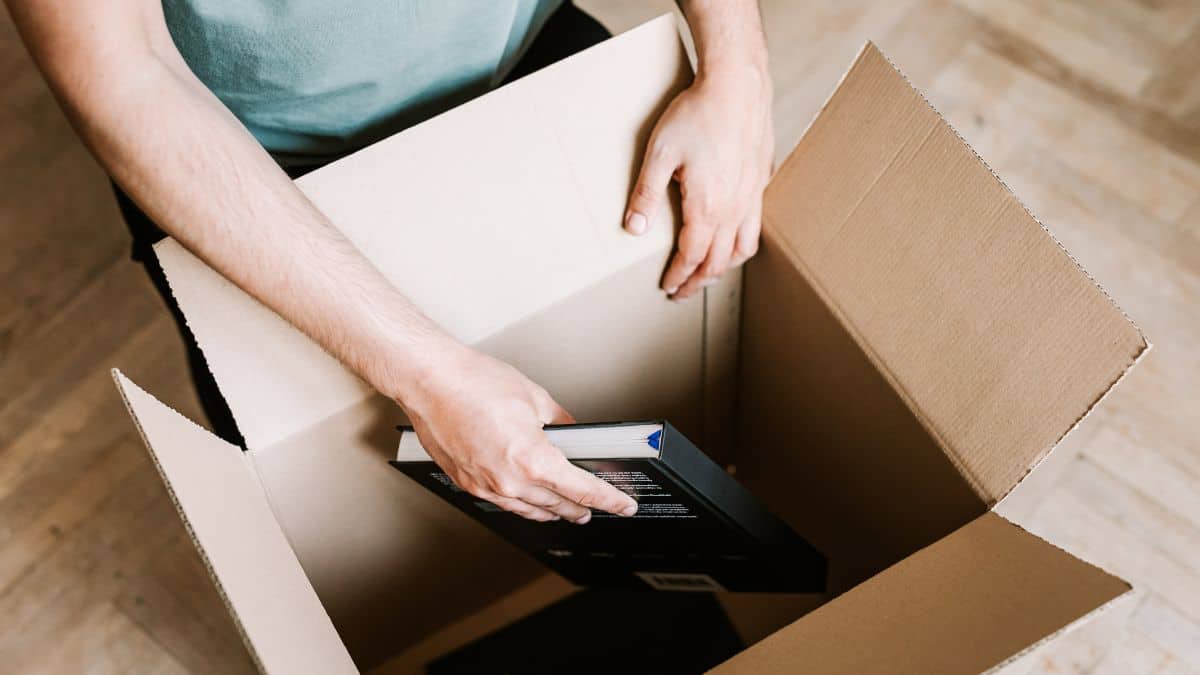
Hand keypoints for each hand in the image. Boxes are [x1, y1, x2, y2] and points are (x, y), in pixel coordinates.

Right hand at [397, 341, 638, 522]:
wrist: (429, 381)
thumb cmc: (473, 383)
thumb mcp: (535, 398)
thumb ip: (561, 422)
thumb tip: (572, 432)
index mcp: (532, 460)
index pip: (583, 490)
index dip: (609, 500)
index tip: (623, 506)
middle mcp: (509, 481)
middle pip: (558, 506)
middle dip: (582, 509)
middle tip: (598, 509)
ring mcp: (486, 486)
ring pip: (530, 510)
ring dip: (553, 512)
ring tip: (567, 511)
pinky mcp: (468, 483)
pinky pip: (504, 503)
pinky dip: (524, 504)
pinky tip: (528, 500)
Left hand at [624, 64, 773, 299]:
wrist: (737, 88)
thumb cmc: (697, 115)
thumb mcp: (660, 154)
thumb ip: (646, 195)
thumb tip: (634, 229)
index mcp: (708, 208)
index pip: (692, 256)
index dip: (679, 276)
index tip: (668, 287)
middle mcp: (734, 209)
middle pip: (718, 261)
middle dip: (699, 281)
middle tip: (683, 292)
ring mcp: (752, 197)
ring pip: (742, 248)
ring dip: (724, 267)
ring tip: (709, 273)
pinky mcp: (761, 183)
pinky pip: (755, 227)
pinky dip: (742, 244)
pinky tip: (733, 239)